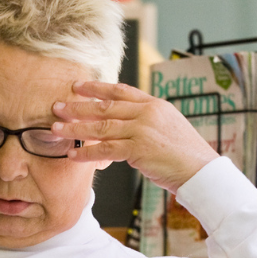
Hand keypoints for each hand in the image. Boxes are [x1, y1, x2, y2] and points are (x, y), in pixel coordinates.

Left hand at [52, 81, 219, 193]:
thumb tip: (119, 123)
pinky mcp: (140, 148)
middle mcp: (148, 113)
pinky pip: (106, 149)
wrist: (201, 172)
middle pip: (105, 107)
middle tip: (56, 107)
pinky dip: (87, 152)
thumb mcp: (166, 128)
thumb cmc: (184, 154)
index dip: (96, 88)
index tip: (77, 86)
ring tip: (55, 129)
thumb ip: (144, 121)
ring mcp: (144, 129)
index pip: (120, 91)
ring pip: (101, 126)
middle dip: (77, 106)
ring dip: (75, 128)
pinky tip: (72, 154)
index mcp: (155, 105)